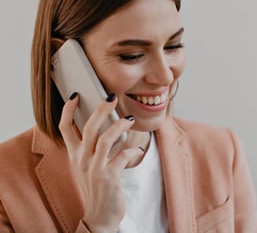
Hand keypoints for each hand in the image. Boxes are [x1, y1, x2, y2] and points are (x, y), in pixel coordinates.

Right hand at [59, 93, 143, 232]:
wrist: (99, 215)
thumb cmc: (96, 186)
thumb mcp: (87, 165)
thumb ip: (91, 146)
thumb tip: (105, 124)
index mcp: (75, 154)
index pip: (64, 128)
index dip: (67, 110)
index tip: (75, 96)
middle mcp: (82, 159)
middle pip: (88, 128)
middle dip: (100, 110)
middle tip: (111, 97)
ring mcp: (94, 168)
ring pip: (105, 140)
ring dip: (119, 126)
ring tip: (129, 119)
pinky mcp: (109, 177)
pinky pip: (122, 157)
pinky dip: (132, 151)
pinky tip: (138, 149)